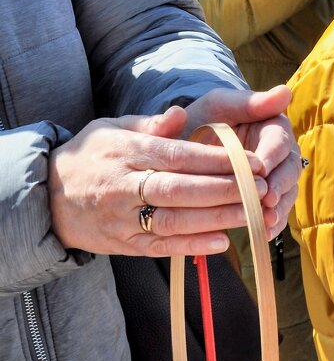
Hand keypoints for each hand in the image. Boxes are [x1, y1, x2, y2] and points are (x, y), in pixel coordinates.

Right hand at [48, 108, 265, 256]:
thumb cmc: (93, 155)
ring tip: (252, 213)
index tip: (252, 161)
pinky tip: (223, 241)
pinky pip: (161, 247)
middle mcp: (123, 186)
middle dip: (225, 190)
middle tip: (261, 187)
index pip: (178, 156)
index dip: (217, 160)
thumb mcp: (114, 128)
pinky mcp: (123, 244)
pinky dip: (192, 247)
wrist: (45, 196)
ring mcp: (122, 218)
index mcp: (126, 152)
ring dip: (216, 219)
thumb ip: (151, 123)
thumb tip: (181, 113)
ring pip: (173, 221)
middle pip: (179, 190)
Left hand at [184, 85, 299, 238]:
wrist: (185, 144)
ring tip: (265, 222)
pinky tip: (262, 233)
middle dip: (279, 186)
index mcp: (273, 125)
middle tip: (266, 199)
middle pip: (289, 170)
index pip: (279, 142)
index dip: (272, 156)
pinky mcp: (267, 198)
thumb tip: (285, 92)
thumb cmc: (202, 120)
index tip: (260, 169)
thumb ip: (245, 101)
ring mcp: (276, 177)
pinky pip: (276, 212)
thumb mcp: (217, 105)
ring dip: (278, 208)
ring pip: (287, 193)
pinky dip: (271, 224)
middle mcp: (280, 152)